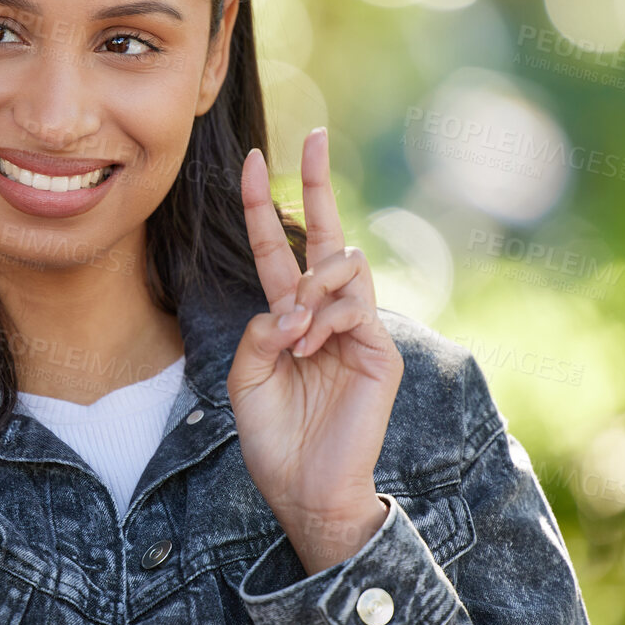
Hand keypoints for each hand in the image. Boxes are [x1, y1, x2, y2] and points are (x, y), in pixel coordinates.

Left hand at [227, 127, 403, 573]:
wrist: (304, 489)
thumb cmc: (273, 439)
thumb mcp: (245, 379)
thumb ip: (258, 333)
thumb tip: (288, 304)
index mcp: (288, 317)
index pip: (278, 248)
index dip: (264, 204)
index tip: (253, 160)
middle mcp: (325, 314)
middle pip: (326, 234)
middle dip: (319, 182)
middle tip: (314, 136)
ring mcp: (358, 330)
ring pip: (344, 267)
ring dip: (310, 291)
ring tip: (294, 334)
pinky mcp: (380, 352)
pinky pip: (354, 310)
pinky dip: (326, 321)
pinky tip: (309, 346)